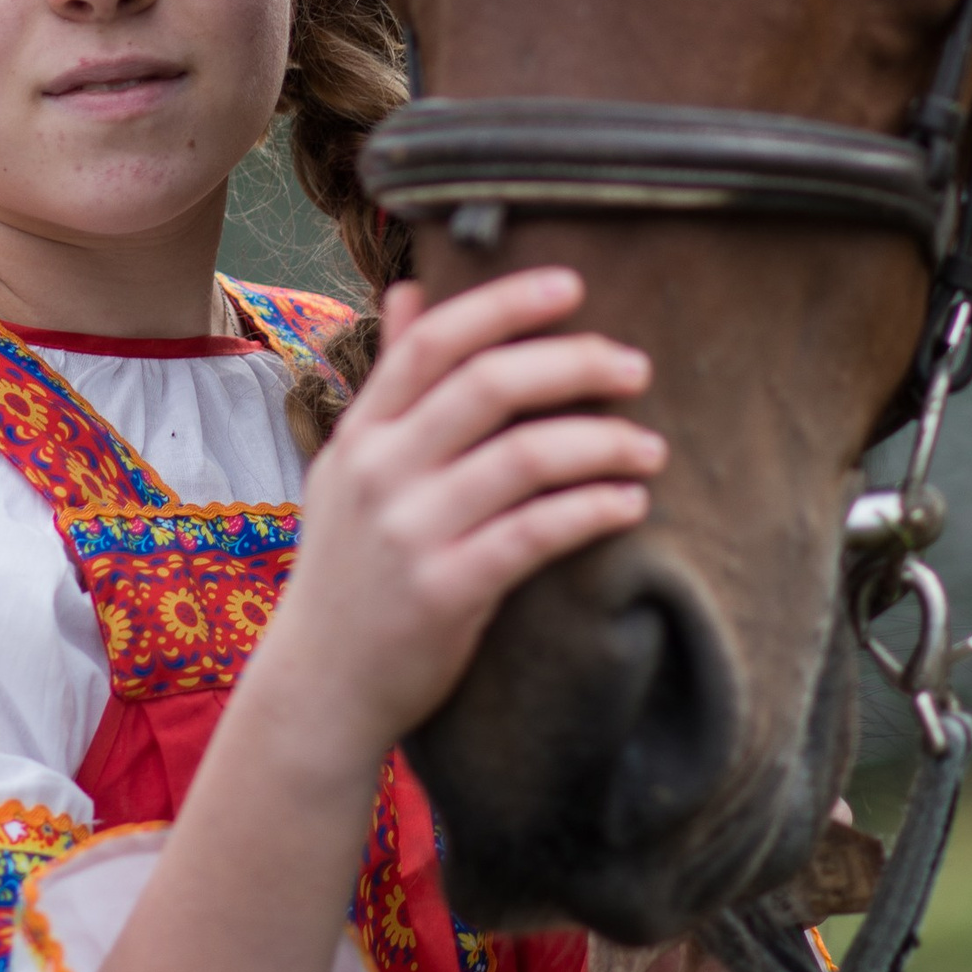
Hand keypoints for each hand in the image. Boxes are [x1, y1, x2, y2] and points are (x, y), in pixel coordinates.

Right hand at [242, 266, 662, 773]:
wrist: (321, 687)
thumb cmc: (351, 570)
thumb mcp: (351, 469)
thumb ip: (391, 381)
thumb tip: (411, 290)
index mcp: (361, 433)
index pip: (434, 342)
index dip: (505, 302)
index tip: (572, 284)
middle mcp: (379, 472)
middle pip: (489, 385)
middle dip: (574, 364)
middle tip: (636, 366)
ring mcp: (409, 531)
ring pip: (524, 457)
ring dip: (603, 442)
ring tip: (650, 446)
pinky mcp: (444, 590)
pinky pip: (535, 533)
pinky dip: (592, 509)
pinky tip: (631, 503)